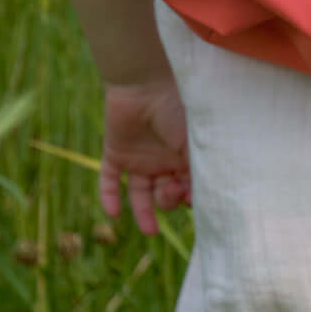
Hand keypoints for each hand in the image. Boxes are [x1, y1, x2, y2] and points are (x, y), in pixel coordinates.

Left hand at [101, 77, 191, 234]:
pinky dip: (108, 196)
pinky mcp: (115, 152)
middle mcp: (163, 161)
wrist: (146, 81)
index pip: (188, 188)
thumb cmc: (178, 107)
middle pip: (165, 194)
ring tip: (149, 231)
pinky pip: (109, 179)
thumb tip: (202, 201)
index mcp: (185, 157)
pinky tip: (112, 214)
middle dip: (169, 200)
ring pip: (140, 193)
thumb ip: (199, 169)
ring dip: (143, 212)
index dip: (190, 199)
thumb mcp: (195, 141)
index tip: (192, 197)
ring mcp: (139, 158)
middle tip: (171, 189)